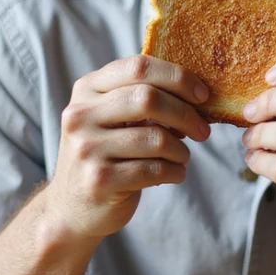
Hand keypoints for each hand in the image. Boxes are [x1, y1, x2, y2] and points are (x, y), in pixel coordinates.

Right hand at [45, 55, 210, 241]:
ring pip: (156, 138)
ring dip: (181, 149)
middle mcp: (81, 115)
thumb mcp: (112, 118)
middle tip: (203, 131)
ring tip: (182, 157)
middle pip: (148, 98)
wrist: (72, 207)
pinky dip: (174, 171)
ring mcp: (87, 148)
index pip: (138, 67)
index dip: (177, 77)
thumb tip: (195, 93)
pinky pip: (154, 169)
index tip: (202, 94)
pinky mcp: (99, 180)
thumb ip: (141, 97)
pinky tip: (174, 174)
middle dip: (185, 114)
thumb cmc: (105, 154)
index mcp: (87, 89)